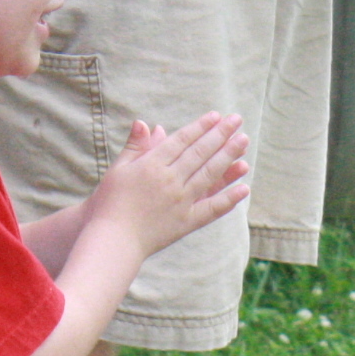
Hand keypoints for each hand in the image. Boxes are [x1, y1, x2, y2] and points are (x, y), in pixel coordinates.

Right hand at [84, 112, 250, 258]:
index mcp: (152, 165)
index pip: (181, 140)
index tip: (216, 116)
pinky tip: (244, 187)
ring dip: (228, 156)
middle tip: (237, 120)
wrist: (113, 240)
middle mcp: (169, 180)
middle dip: (220, 134)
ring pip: (209, 174)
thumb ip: (135, 146)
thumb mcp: (118, 170)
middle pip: (200, 153)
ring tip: (244, 141)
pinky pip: (212, 209)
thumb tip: (145, 123)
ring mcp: (180, 202)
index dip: (200, 127)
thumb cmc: (110, 203)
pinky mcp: (186, 222)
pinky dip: (229, 198)